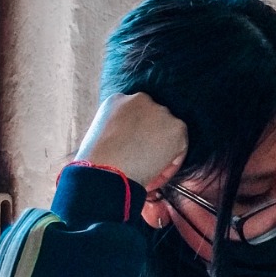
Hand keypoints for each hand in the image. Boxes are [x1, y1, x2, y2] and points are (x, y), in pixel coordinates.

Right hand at [74, 92, 188, 191]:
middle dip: (151, 142)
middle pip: (154, 122)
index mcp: (118, 100)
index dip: (137, 136)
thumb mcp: (100, 135)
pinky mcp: (177, 128)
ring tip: (147, 173)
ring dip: (162, 154)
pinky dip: (170, 166)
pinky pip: (180, 149)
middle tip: (143, 163)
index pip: (136, 115)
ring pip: (168, 135)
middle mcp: (141, 100)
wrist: (105, 168)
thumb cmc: (96, 161)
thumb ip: (119, 130)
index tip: (132, 153)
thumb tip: (130, 144)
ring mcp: (160, 112)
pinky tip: (154, 176)